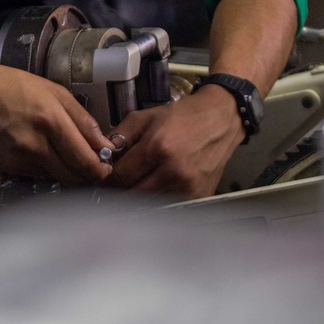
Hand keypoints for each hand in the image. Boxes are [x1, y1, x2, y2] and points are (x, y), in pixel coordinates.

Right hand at [0, 59, 114, 187]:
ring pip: (57, 179)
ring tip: (70, 158)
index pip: (86, 160)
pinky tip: (46, 154)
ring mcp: (20, 159)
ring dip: (69, 174)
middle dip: (89, 176)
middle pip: (74, 177)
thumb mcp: (54, 91)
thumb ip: (82, 119)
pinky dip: (49, 170)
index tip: (108, 168)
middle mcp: (36, 144)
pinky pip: (39, 176)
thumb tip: (103, 144)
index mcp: (51, 120)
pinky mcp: (9, 168)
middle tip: (96, 168)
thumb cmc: (11, 86)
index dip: (102, 170)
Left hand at [108, 85, 244, 198]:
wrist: (222, 119)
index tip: (105, 177)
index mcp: (158, 147)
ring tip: (139, 182)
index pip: (121, 177)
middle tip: (119, 182)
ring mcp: (188, 187)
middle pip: (132, 195)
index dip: (108, 179)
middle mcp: (174, 171)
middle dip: (121, 190)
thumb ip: (120, 136)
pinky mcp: (198, 196)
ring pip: (149, 204)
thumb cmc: (184, 116)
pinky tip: (157, 186)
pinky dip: (158, 200)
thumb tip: (102, 157)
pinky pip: (168, 206)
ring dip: (139, 197)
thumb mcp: (146, 116)